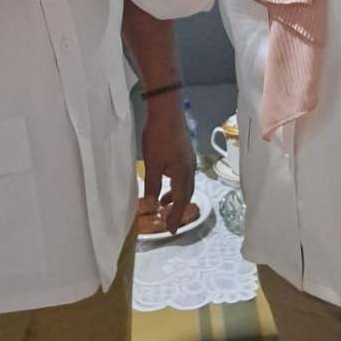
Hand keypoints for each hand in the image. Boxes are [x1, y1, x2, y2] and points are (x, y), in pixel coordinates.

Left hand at [142, 95, 195, 234]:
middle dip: (178, 209)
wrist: (166, 109)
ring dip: (176, 196)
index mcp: (184, 174)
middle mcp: (190, 168)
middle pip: (186, 194)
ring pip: (185, 184)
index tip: (171, 230)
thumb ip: (152, 186)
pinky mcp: (184, 152)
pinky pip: (182, 175)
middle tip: (168, 220)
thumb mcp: (152, 164)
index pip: (181, 201)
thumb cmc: (159, 137)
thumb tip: (151, 206)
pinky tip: (164, 181)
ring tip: (163, 204)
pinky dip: (175, 184)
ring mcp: (188, 159)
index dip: (176, 216)